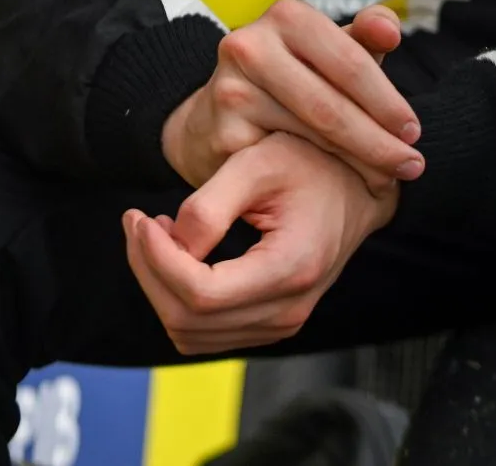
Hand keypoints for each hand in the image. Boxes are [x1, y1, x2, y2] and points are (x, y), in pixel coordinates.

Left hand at [125, 132, 395, 351]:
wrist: (358, 187)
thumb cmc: (313, 163)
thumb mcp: (260, 162)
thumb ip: (211, 204)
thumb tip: (171, 243)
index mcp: (290, 269)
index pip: (201, 294)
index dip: (156, 260)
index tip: (139, 218)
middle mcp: (287, 311)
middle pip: (188, 319)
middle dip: (148, 270)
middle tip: (137, 221)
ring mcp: (280, 323)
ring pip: (190, 333)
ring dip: (158, 286)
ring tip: (155, 234)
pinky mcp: (269, 322)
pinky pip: (205, 332)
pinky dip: (177, 299)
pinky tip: (179, 254)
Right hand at [161, 0, 422, 194]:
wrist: (212, 117)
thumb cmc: (286, 79)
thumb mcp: (322, 52)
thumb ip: (362, 37)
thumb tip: (391, 30)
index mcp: (286, 16)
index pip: (350, 60)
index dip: (387, 99)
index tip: (415, 130)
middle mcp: (252, 45)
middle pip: (331, 103)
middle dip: (378, 139)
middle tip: (412, 164)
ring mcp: (232, 89)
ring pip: (311, 133)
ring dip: (358, 161)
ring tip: (389, 179)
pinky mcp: (222, 132)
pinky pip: (284, 160)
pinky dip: (320, 176)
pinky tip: (346, 187)